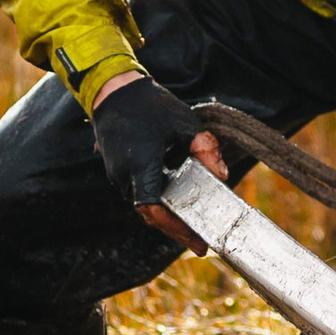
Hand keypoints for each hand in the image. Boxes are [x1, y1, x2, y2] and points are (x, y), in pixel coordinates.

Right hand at [91, 72, 228, 250]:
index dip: (174, 227)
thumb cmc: (149, 106)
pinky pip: (138, 194)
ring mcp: (117, 176)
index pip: (152, 209)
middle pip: (150, 215)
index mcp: (139, 164)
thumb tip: (221, 175)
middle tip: (199, 242)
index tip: (195, 238)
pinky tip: (176, 203)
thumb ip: (205, 148)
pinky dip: (157, 203)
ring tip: (191, 226)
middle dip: (175, 230)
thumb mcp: (184, 122)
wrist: (113, 92)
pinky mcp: (116, 172)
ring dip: (165, 217)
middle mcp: (124, 176)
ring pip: (144, 207)